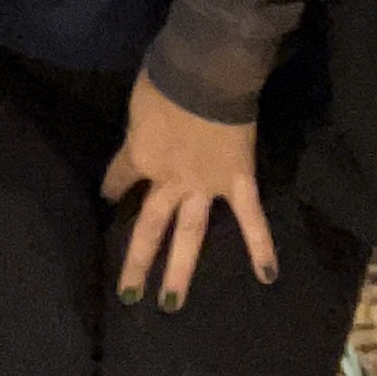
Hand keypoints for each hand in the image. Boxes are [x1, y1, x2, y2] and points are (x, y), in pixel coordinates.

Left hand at [103, 71, 275, 307]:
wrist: (206, 71)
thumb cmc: (167, 76)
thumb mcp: (140, 101)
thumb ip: (143, 125)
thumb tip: (146, 128)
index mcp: (141, 156)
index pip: (121, 177)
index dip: (114, 187)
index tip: (109, 197)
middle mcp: (169, 181)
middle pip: (149, 225)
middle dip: (137, 260)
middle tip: (128, 295)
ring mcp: (204, 185)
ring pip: (190, 234)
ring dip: (180, 270)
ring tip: (170, 304)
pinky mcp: (237, 181)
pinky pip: (250, 217)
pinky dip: (260, 245)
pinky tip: (268, 275)